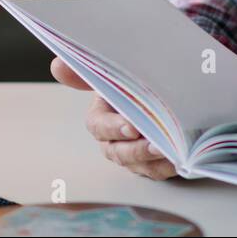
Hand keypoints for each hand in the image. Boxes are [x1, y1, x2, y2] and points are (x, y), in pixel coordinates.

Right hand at [49, 57, 177, 179]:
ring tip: (170, 153)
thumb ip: (87, 72)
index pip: (99, 126)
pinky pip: (156, 172)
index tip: (132, 127)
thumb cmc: (133, 83)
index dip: (113, 128)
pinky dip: (167, 167)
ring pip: (137, 165)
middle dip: (136, 150)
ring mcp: (132, 154)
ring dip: (152, 161)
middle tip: (156, 144)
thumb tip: (56, 66)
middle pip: (118, 151)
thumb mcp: (113, 74)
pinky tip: (180, 160)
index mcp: (101, 116)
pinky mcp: (150, 164)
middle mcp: (113, 139)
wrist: (161, 92)